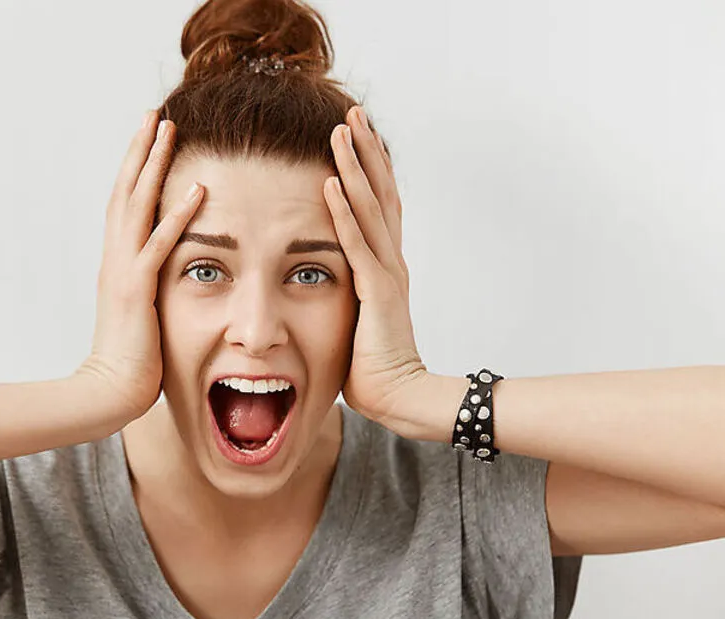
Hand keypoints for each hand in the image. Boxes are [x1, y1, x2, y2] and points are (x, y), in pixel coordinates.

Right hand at [78, 111, 204, 420]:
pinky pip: (160, 245)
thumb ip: (148, 291)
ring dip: (153, 166)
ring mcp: (123, 272)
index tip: (149, 138)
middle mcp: (115, 259)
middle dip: (140, 151)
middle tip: (154, 114)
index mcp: (117, 264)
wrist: (107, 394)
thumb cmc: (130, 364)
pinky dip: (178, 215)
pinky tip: (198, 190)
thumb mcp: (140, 316)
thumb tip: (159, 281)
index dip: (136, 170)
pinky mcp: (138, 291)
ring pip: (137, 206)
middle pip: (125, 191)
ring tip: (168, 130)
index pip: (125, 206)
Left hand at [324, 106, 429, 423]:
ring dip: (354, 167)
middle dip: (365, 151)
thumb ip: (348, 297)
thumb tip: (323, 287)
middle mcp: (390, 262)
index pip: (379, 206)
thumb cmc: (374, 370)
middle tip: (353, 112)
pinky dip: (342, 211)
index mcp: (385, 267)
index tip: (355, 135)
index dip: (369, 168)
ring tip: (341, 130)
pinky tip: (329, 182)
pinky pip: (356, 244)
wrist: (401, 400)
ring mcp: (385, 274)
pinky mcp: (375, 293)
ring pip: (369, 208)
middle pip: (380, 193)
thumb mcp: (357, 322)